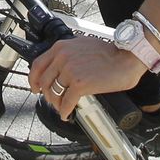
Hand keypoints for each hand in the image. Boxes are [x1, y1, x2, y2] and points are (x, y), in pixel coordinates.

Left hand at [29, 36, 145, 120]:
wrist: (126, 56)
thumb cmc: (109, 52)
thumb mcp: (81, 44)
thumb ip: (68, 54)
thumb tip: (60, 67)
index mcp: (61, 47)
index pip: (37, 65)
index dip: (33, 80)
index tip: (35, 88)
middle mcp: (62, 58)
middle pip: (44, 82)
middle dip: (47, 95)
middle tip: (53, 101)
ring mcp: (70, 71)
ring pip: (54, 93)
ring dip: (57, 104)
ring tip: (62, 108)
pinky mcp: (80, 85)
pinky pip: (66, 102)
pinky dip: (65, 111)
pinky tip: (68, 114)